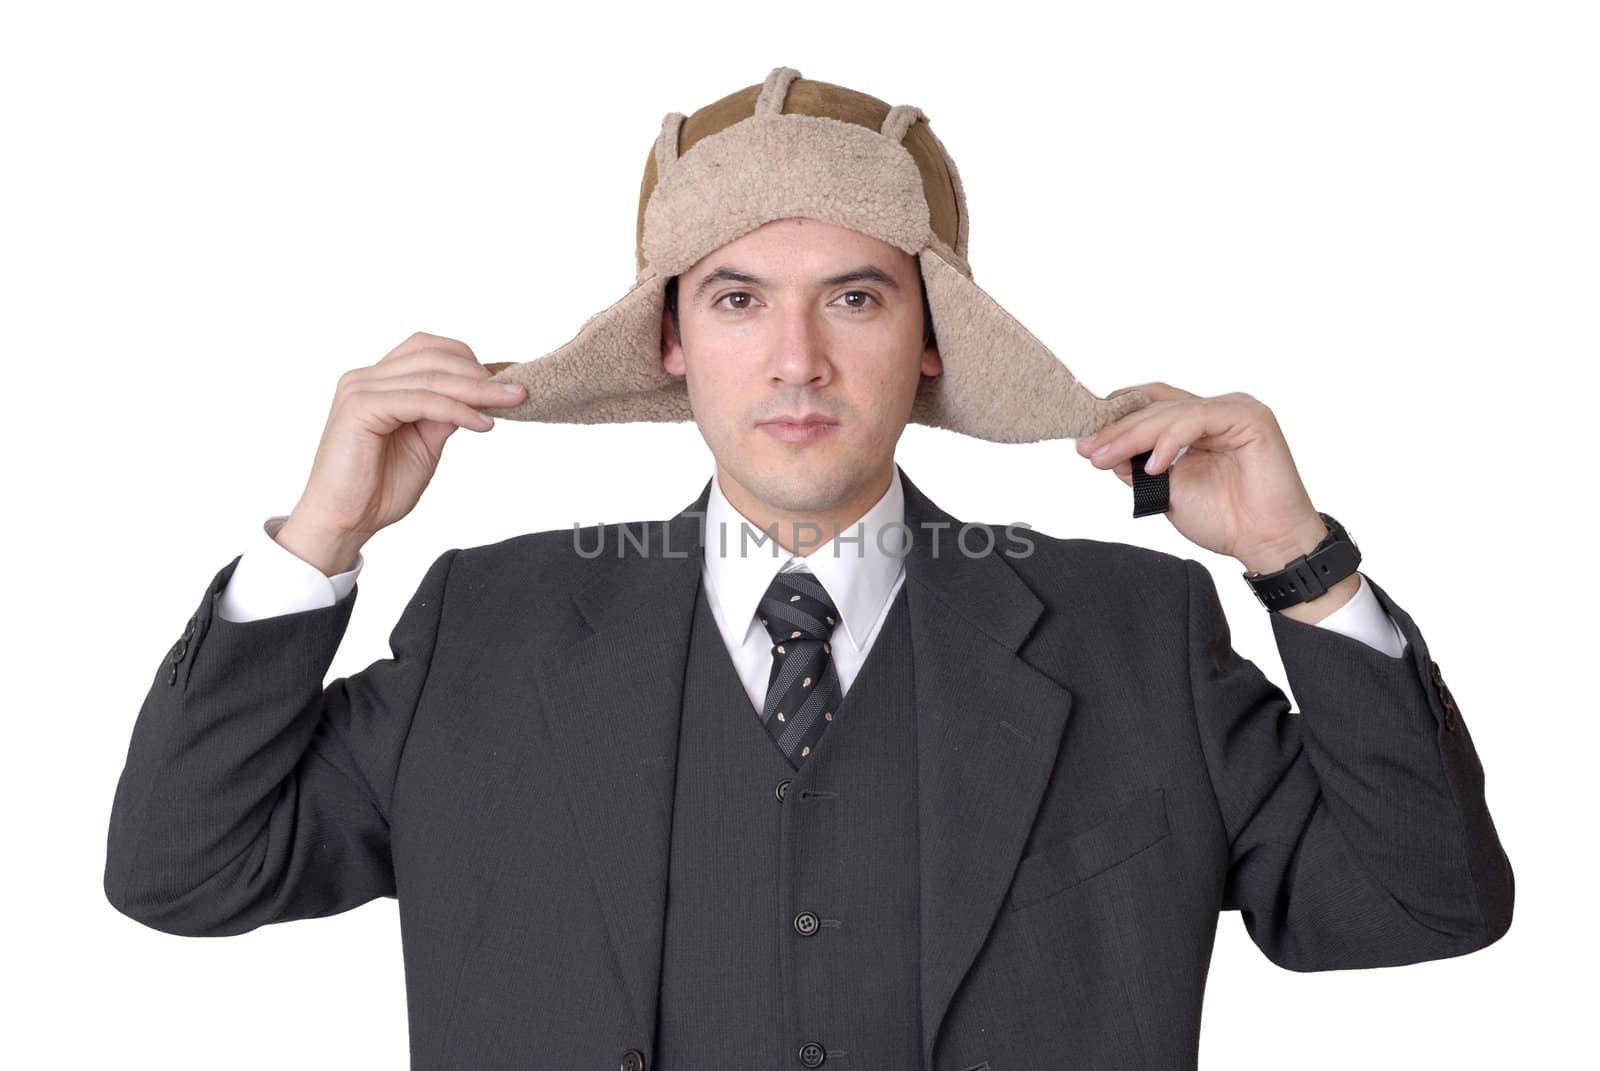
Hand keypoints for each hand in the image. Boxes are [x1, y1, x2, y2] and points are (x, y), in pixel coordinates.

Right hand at [277, 332, 525, 573]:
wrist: (344, 520)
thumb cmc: (379, 487)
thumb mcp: (426, 443)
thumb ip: (445, 415)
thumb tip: (478, 395)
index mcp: (379, 381)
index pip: (429, 349)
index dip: (469, 361)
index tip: (506, 383)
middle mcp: (366, 377)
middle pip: (434, 356)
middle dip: (481, 374)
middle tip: (518, 391)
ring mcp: (360, 389)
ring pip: (431, 376)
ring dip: (477, 390)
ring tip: (510, 402)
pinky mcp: (360, 408)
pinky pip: (421, 400)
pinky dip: (456, 410)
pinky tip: (481, 424)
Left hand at [1075, 384, 1328, 571]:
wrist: (1265, 543)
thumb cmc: (1225, 519)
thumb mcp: (1164, 489)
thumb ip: (1135, 466)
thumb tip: (1100, 450)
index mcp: (1198, 423)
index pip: (1150, 406)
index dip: (1116, 418)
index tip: (1084, 441)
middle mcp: (1216, 410)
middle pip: (1156, 406)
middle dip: (1116, 430)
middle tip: (1086, 449)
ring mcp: (1235, 409)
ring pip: (1172, 411)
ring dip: (1133, 435)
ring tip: (1105, 459)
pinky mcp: (1250, 418)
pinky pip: (1198, 419)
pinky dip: (1170, 441)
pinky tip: (1153, 466)